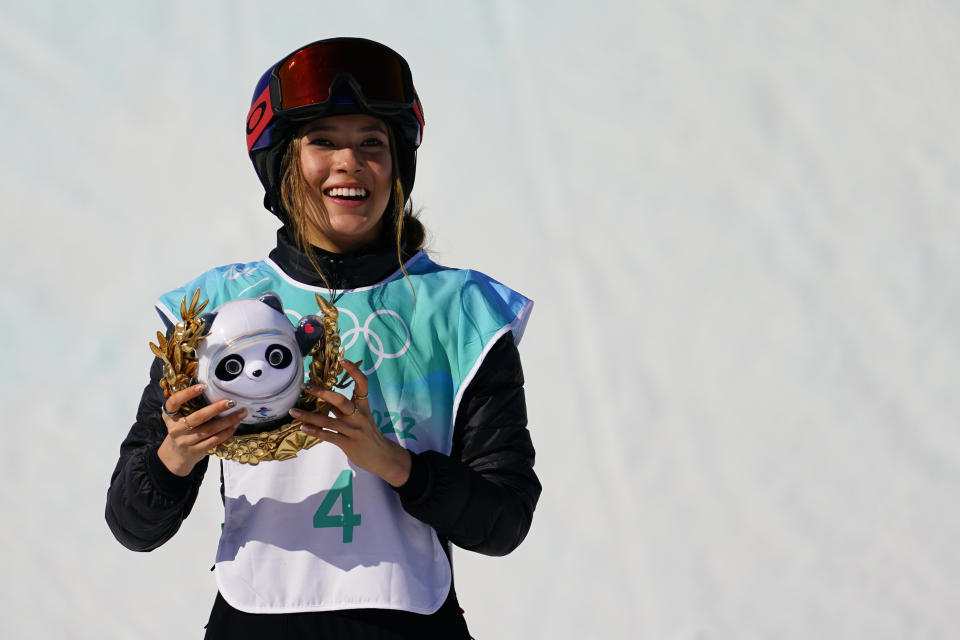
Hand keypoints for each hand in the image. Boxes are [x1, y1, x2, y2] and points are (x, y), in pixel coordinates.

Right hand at [157, 384, 245, 475]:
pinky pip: (214, 440)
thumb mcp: (179, 417)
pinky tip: (235, 425)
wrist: (177, 455)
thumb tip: (215, 390)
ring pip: (209, 430)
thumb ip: (189, 405)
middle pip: (198, 417)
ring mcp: (185, 441)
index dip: (187, 393)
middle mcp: (175, 429)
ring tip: (240, 413)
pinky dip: (226, 432)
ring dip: (228, 421)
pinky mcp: (195, 451)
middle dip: (217, 408)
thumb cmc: (182, 430)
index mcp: (170, 416)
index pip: (174, 402)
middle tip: (231, 402)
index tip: (203, 386)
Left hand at [291, 359, 411, 486]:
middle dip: (322, 392)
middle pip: (341, 400)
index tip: (342, 360)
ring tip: (293, 411)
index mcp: (364, 405)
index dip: (354, 370)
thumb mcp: (361, 417)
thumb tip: (324, 396)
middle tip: (306, 387)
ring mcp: (354, 430)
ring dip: (308, 416)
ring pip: (328, 420)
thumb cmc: (368, 434)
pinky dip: (315, 431)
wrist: (381, 456)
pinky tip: (303, 427)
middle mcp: (359, 416)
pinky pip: (328, 436)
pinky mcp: (348, 444)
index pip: (363, 383)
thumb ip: (345, 408)